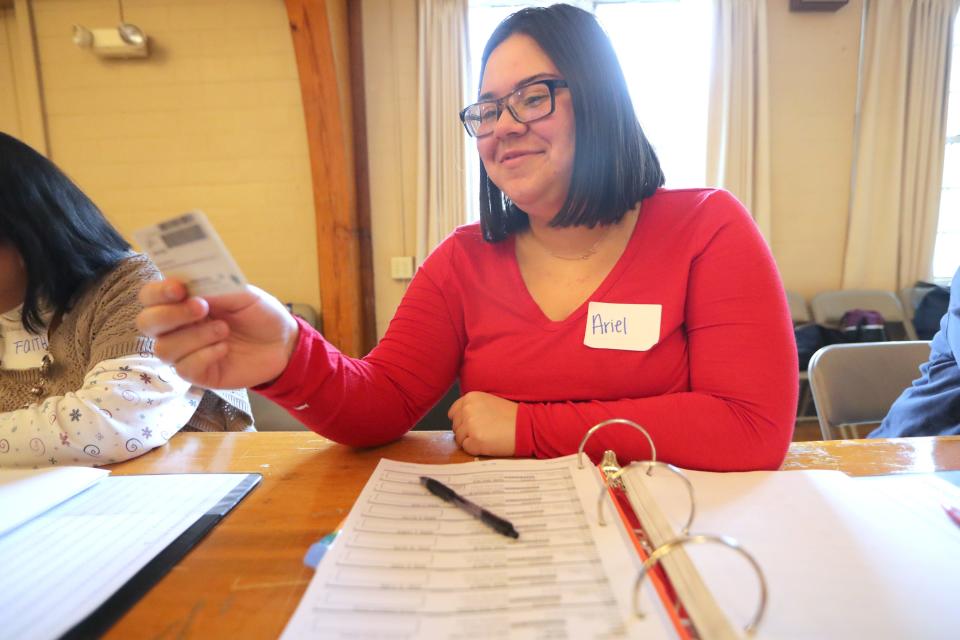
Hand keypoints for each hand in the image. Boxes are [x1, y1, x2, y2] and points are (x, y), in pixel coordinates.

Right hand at [136, 279, 299, 389]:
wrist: (283, 343)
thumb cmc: (259, 314)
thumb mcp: (243, 293)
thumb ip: (215, 288)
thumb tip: (189, 287)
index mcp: (183, 301)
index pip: (151, 296)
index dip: (157, 292)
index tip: (178, 288)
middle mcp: (178, 327)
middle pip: (147, 323)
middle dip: (171, 315)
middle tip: (202, 308)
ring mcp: (185, 352)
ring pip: (164, 348)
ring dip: (194, 336)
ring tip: (224, 330)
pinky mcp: (198, 374)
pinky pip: (184, 368)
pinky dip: (204, 355)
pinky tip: (224, 349)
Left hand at [448, 391, 517, 456]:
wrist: (527, 426)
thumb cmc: (512, 416)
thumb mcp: (489, 402)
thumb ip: (472, 407)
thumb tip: (459, 419)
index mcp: (470, 397)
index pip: (453, 413)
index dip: (462, 421)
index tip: (472, 425)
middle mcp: (467, 409)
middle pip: (455, 426)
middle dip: (466, 432)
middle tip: (484, 432)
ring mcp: (470, 425)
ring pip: (459, 439)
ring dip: (470, 441)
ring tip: (488, 436)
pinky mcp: (475, 440)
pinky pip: (467, 448)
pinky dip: (475, 449)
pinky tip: (488, 443)